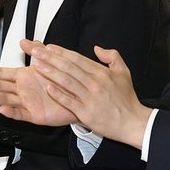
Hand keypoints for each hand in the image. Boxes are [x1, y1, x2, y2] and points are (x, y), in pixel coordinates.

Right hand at [0, 40, 77, 125]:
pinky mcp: (35, 115)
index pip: (1, 73)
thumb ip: (35, 50)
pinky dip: (11, 112)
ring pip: (6, 99)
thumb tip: (23, 41)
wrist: (78, 95)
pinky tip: (2, 109)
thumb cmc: (63, 79)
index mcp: (24, 77)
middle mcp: (23, 90)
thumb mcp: (48, 60)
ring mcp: (27, 102)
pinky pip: (21, 114)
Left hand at [26, 41, 152, 148]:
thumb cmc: (126, 99)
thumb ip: (112, 56)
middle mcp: (94, 83)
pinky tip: (49, 88)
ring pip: (66, 82)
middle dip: (50, 58)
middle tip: (36, 52)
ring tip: (38, 66)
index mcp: (101, 73)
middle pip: (68, 67)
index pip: (77, 58)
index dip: (62, 52)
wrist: (132, 121)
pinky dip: (59, 95)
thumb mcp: (124, 72)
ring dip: (50, 73)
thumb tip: (97, 48)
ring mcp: (89, 97)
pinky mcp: (86, 112)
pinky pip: (69, 102)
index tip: (49, 47)